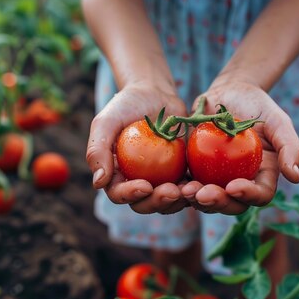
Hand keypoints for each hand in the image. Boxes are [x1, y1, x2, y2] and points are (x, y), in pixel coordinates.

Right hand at [86, 83, 188, 213]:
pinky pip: (188, 188)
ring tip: (191, 189)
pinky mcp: (181, 174)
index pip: (119, 194)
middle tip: (173, 191)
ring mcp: (160, 181)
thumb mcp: (106, 122)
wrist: (155, 93)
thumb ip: (97, 150)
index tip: (145, 185)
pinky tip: (201, 182)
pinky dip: (195, 189)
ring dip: (179, 200)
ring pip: (169, 202)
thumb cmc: (125, 106)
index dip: (131, 195)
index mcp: (115, 176)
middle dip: (159, 202)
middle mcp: (137, 183)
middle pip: (145, 204)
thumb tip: (99, 183)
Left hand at [181, 80, 298, 214]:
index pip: (260, 195)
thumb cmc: (257, 105)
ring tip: (186, 190)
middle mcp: (240, 182)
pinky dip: (181, 187)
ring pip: (208, 200)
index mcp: (263, 176)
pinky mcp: (196, 171)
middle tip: (203, 194)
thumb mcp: (278, 121)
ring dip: (196, 199)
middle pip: (232, 204)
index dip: (248, 195)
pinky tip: (174, 183)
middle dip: (217, 203)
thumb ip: (290, 147)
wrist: (228, 92)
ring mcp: (217, 179)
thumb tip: (296, 178)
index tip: (234, 186)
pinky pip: (188, 183)